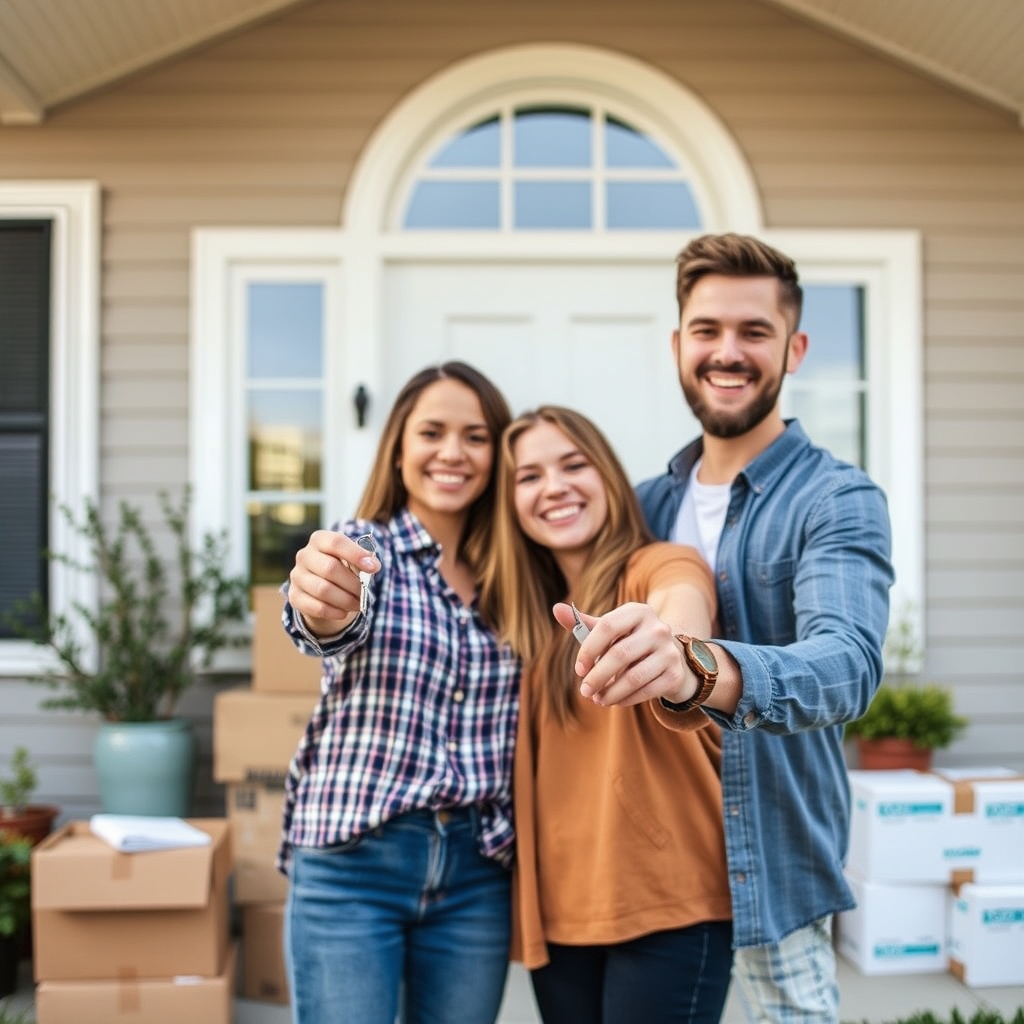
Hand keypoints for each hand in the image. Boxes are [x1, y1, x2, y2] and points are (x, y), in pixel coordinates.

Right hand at [288, 530, 379, 636]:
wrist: (323, 589)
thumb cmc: (343, 569)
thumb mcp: (353, 560)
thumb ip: (363, 560)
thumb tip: (373, 565)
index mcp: (320, 540)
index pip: (336, 542)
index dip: (356, 554)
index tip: (374, 568)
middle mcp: (305, 555)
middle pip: (330, 568)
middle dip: (353, 583)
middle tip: (366, 593)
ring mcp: (297, 576)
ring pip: (323, 590)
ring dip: (345, 600)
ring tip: (358, 604)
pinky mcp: (295, 596)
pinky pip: (315, 607)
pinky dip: (334, 612)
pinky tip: (344, 613)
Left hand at [553, 601, 696, 707]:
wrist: (669, 657)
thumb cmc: (629, 641)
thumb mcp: (609, 631)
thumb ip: (582, 623)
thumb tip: (556, 608)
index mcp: (638, 611)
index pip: (608, 626)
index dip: (589, 649)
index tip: (579, 669)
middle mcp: (658, 628)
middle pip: (620, 654)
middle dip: (597, 677)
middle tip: (584, 691)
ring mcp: (669, 651)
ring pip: (634, 677)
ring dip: (610, 693)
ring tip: (597, 699)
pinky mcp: (675, 674)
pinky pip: (646, 691)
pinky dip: (626, 699)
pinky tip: (615, 701)